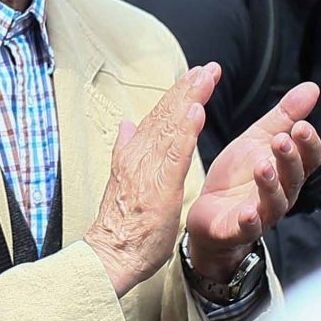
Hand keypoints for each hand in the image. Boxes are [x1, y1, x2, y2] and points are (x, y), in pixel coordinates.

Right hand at [85, 63, 218, 295]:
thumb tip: (126, 126)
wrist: (112, 252)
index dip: (178, 95)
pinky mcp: (160, 184)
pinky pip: (176, 152)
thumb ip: (127, 150)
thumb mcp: (124, 181)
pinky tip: (197, 111)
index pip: (158, 118)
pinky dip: (186, 130)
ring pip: (171, 126)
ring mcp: (148, 168)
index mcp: (134, 155)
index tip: (195, 76)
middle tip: (209, 68)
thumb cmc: (123, 225)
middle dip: (188, 89)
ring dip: (189, 99)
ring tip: (205, 78)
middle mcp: (139, 155)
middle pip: (166, 114)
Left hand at [186, 81, 320, 279]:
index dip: (308, 144)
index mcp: (287, 169)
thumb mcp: (258, 139)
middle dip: (290, 158)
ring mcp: (263, 213)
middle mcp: (282, 192)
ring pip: (275, 201)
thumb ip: (284, 116)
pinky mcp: (240, 229)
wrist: (210, 212)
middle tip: (281, 140)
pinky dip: (251, 221)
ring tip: (263, 168)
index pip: (309, 157)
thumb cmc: (239, 175)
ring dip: (271, 185)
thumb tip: (313, 87)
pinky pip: (250, 227)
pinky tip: (248, 212)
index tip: (301, 126)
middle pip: (294, 176)